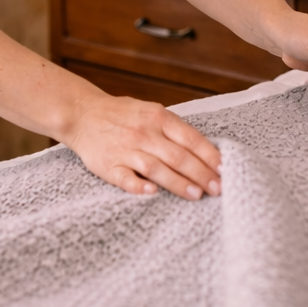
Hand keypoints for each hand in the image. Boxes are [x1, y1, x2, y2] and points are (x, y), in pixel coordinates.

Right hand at [64, 93, 222, 199]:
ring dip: (178, 182)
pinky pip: (125, 177)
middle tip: (218, 189)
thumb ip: (174, 129)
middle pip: (178, 156)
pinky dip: (139, 186)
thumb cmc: (123, 115)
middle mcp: (144, 132)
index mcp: (158, 117)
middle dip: (201, 174)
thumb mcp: (151, 111)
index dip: (209, 155)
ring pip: (156, 168)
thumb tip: (206, 151)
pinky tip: (153, 193)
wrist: (82, 113)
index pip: (190, 138)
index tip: (224, 170)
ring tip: (196, 195)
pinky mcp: (108, 165)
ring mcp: (126, 149)